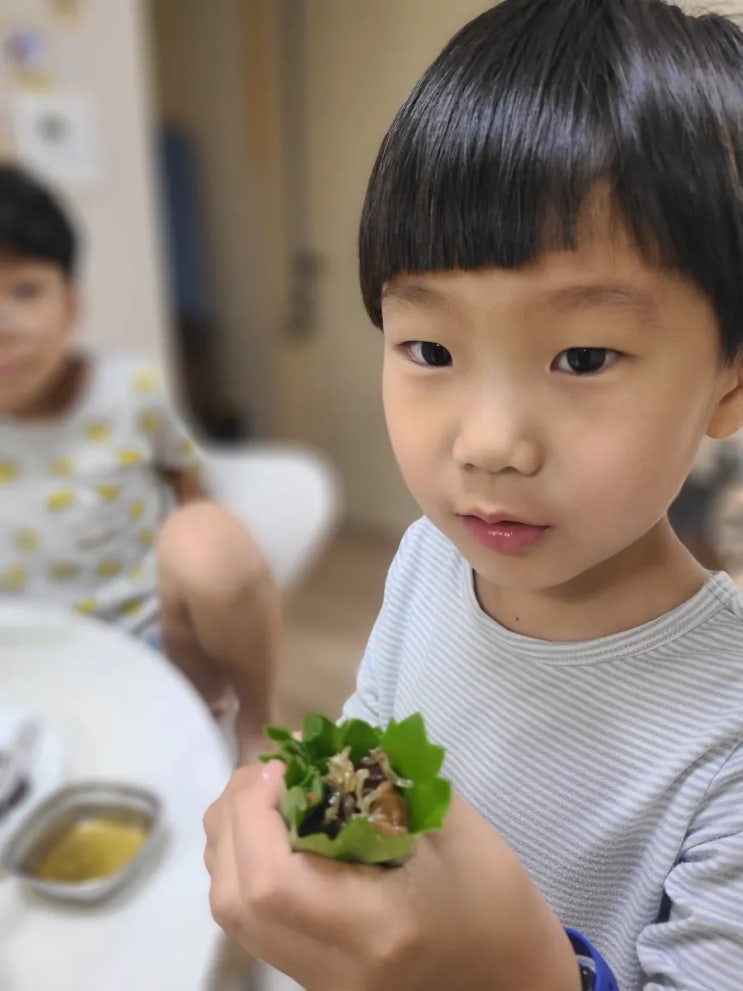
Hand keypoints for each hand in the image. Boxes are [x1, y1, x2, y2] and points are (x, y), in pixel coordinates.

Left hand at [204, 762, 580, 990]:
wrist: (512, 982)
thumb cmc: (497, 902)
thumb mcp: (458, 830)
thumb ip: (390, 783)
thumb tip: (330, 744)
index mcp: (374, 930)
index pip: (273, 882)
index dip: (254, 815)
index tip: (282, 767)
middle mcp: (332, 968)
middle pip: (235, 900)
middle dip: (233, 821)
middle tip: (267, 773)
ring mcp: (316, 982)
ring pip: (233, 915)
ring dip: (230, 843)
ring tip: (265, 794)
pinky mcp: (311, 978)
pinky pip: (250, 922)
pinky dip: (243, 867)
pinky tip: (274, 832)